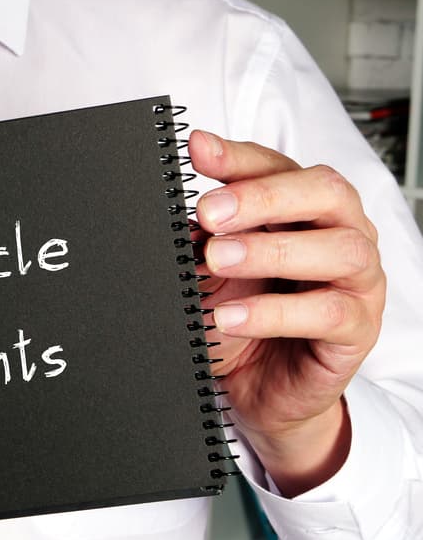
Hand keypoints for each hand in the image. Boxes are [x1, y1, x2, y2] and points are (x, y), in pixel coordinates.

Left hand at [189, 131, 385, 496]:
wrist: (262, 389)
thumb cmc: (245, 317)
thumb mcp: (214, 271)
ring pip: (337, 249)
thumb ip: (205, 236)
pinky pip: (328, 313)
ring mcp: (358, 281)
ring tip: (217, 260)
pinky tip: (232, 316)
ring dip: (270, 250)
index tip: (196, 150)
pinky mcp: (358, 329)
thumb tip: (179, 215)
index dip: (239, 157)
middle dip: (261, 197)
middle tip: (209, 212)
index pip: (281, 166)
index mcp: (306, 209)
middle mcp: (342, 234)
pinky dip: (274, 313)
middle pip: (323, 193)